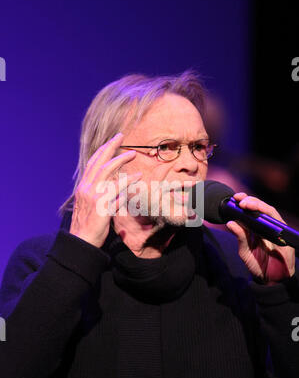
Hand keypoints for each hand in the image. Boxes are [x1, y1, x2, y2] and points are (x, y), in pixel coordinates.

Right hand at [69, 132, 140, 247]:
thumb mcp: (91, 207)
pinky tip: (138, 176)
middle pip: (98, 162)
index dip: (102, 151)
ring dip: (120, 159)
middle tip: (120, 136)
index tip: (111, 142)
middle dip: (109, 147)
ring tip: (132, 153)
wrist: (81, 241)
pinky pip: (117, 190)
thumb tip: (118, 190)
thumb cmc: (88, 226)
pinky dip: (127, 181)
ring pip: (106, 171)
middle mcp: (86, 188)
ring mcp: (93, 196)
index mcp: (83, 188)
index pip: (92, 164)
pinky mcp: (101, 206)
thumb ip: (101, 195)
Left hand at [226, 192, 295, 283]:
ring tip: (247, 205)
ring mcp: (276, 230)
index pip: (251, 210)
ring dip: (259, 206)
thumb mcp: (245, 251)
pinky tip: (260, 218)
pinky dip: (269, 219)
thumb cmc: (258, 264)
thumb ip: (239, 237)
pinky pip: (278, 224)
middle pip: (260, 208)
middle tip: (240, 200)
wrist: (271, 279)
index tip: (234, 197)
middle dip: (251, 201)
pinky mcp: (284, 236)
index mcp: (256, 227)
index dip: (244, 201)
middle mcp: (267, 226)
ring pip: (270, 212)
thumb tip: (230, 222)